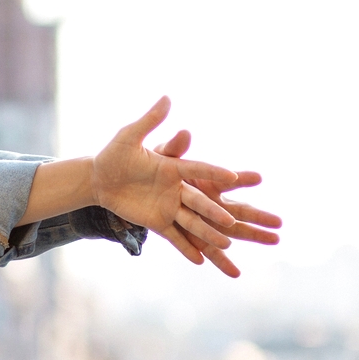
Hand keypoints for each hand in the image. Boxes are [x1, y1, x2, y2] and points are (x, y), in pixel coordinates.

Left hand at [92, 97, 280, 277]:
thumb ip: (149, 121)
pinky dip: (186, 249)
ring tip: (230, 246)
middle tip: (258, 219)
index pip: (200, 169)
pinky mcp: (157, 222)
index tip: (237, 176)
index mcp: (174, 168)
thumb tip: (167, 97)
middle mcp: (178, 190)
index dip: (216, 173)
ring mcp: (169, 208)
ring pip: (194, 224)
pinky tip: (202, 262)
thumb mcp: (129, 137)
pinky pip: (174, 238)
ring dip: (210, 235)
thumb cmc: (115, 154)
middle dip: (229, 212)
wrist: (99, 178)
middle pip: (208, 203)